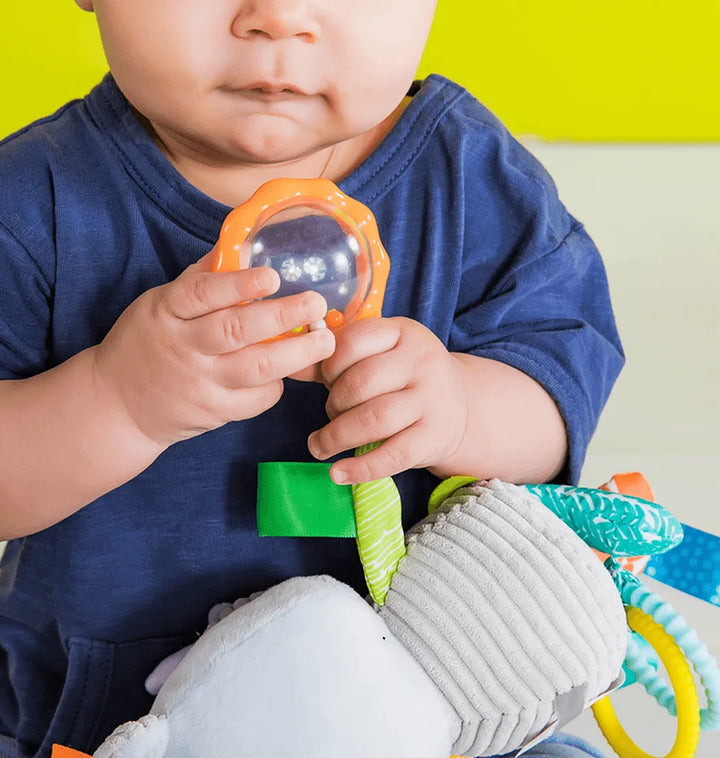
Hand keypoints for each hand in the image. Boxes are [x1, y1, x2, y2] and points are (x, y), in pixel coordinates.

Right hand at [92, 250, 334, 447]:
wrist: (119, 406)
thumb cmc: (147, 343)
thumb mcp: (158, 304)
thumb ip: (199, 280)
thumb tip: (239, 244)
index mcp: (166, 312)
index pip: (201, 294)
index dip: (238, 285)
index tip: (272, 276)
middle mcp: (183, 347)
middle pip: (235, 331)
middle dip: (281, 315)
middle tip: (315, 304)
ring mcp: (199, 383)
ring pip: (254, 368)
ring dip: (296, 354)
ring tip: (324, 340)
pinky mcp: (213, 413)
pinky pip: (255, 400)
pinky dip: (278, 385)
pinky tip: (291, 371)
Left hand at [307, 317, 467, 483]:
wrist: (460, 406)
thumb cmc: (404, 379)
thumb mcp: (378, 357)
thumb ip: (334, 361)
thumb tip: (289, 368)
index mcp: (403, 333)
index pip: (354, 340)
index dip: (329, 364)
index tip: (325, 381)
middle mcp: (422, 362)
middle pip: (362, 382)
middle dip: (333, 404)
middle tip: (329, 415)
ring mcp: (432, 400)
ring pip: (375, 419)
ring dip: (337, 437)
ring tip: (319, 446)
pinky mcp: (434, 437)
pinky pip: (393, 455)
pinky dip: (361, 468)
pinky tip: (338, 473)